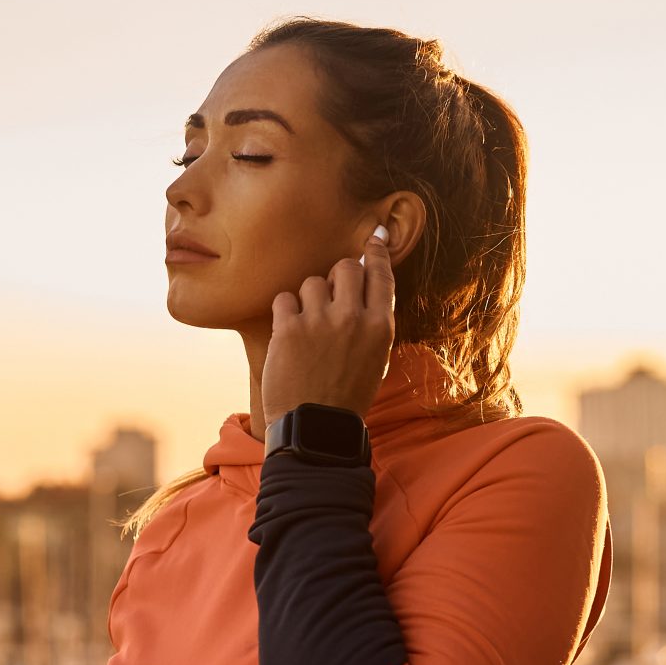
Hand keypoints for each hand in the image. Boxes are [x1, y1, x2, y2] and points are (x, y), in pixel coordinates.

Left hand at [261, 249, 395, 421]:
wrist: (314, 426)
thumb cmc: (346, 395)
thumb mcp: (375, 359)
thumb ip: (372, 321)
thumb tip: (366, 285)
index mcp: (381, 326)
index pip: (381, 274)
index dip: (375, 252)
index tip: (373, 238)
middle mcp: (353, 318)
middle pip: (345, 267)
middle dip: (337, 276)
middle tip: (330, 297)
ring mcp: (320, 322)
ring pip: (312, 282)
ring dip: (308, 298)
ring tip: (308, 327)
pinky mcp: (288, 329)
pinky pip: (285, 298)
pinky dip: (285, 311)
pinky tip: (288, 332)